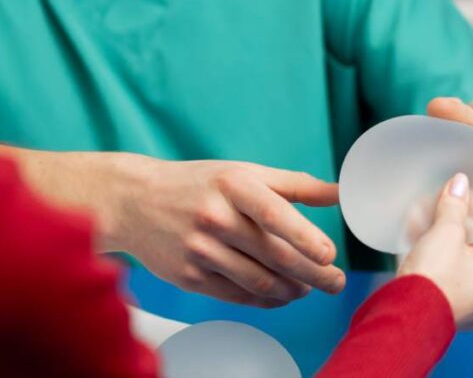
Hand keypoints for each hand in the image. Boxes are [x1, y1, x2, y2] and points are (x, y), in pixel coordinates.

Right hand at [113, 157, 345, 307]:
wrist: (134, 201)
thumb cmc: (196, 184)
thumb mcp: (241, 172)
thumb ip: (292, 184)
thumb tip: (338, 193)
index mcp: (231, 185)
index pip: (272, 212)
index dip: (304, 236)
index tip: (328, 254)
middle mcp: (215, 217)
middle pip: (273, 255)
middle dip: (313, 274)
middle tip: (336, 281)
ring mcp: (200, 250)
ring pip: (259, 282)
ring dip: (292, 290)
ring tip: (309, 288)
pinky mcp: (189, 277)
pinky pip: (237, 296)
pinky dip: (266, 301)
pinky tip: (280, 296)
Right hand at [398, 174, 472, 329]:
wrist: (406, 317)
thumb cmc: (433, 279)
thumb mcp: (445, 232)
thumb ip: (455, 205)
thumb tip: (460, 184)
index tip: (463, 198)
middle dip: (461, 227)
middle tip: (442, 210)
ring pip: (469, 264)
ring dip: (450, 245)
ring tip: (428, 228)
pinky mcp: (459, 313)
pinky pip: (457, 281)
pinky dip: (444, 265)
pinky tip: (425, 251)